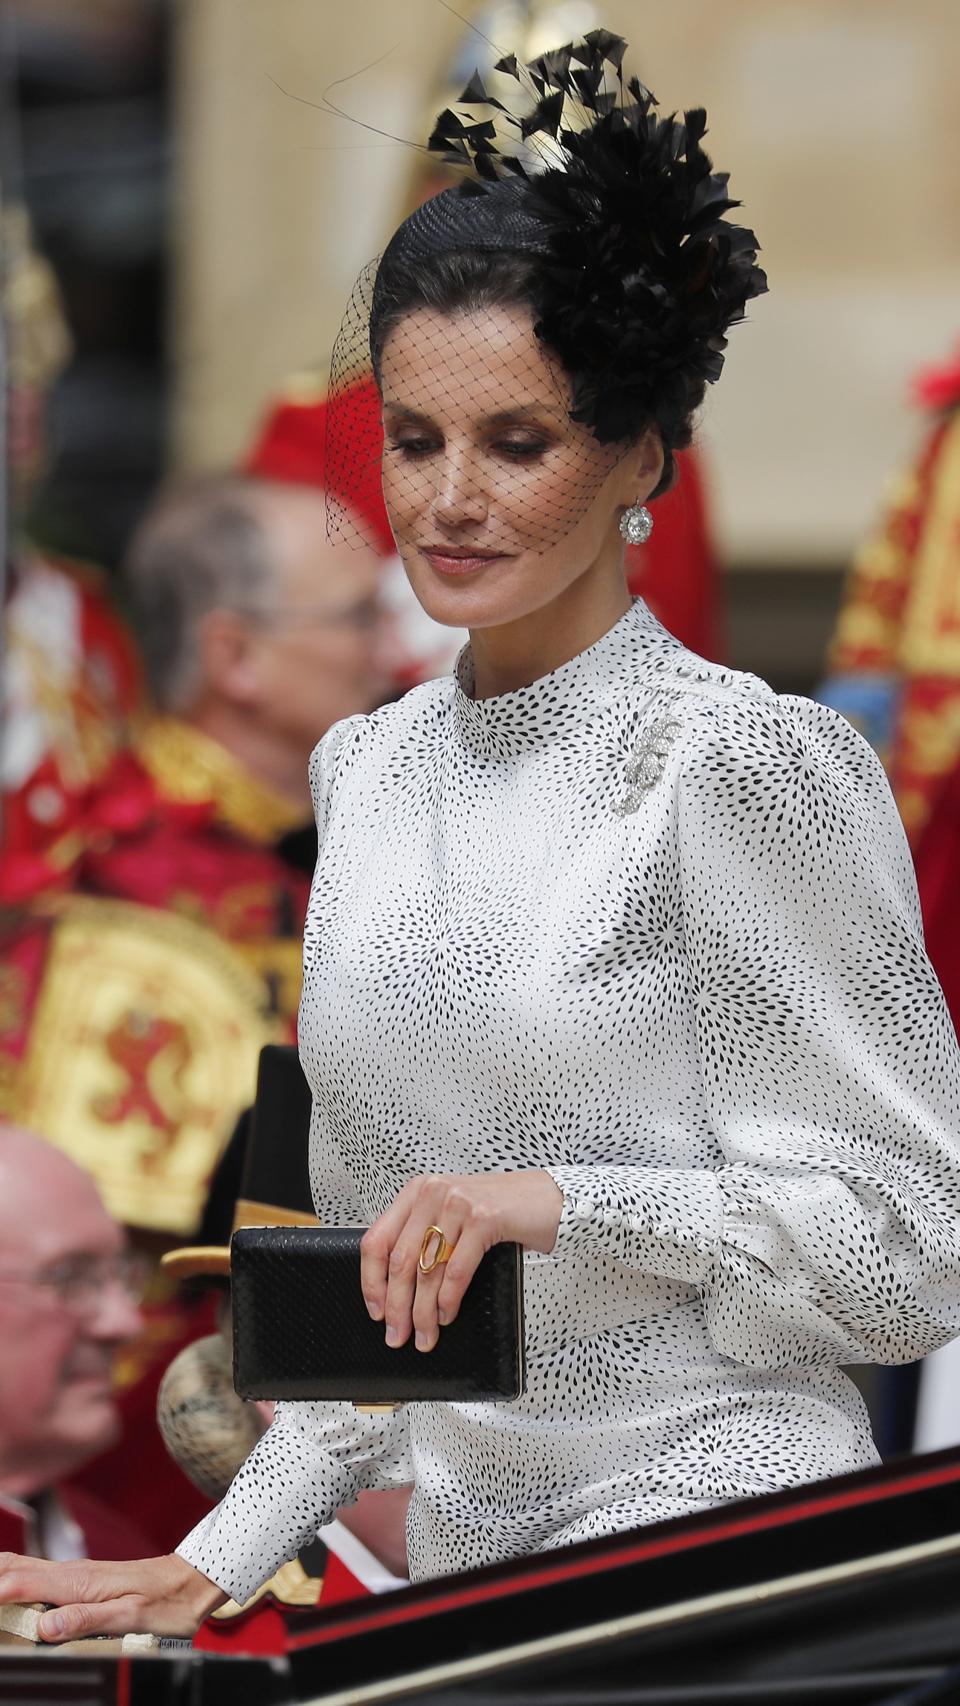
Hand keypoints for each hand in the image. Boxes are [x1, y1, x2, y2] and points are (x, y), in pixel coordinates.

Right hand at [0, 1551, 225, 1642]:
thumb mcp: (130, 1617)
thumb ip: (86, 1620)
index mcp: (76, 1584)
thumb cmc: (165, 1603)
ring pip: (20, 1568)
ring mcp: (72, 1576)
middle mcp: (69, 1575)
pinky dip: (10, 1580)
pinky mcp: (78, 1581)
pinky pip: (34, 1577)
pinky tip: (4, 1589)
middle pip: (11, 1569)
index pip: (17, 1585)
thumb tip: (45, 1628)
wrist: (191, 1582)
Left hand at [360, 1171, 562, 1353]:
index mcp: (417, 1191)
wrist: (548, 1200)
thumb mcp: (452, 1216)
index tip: (376, 1310)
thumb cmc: (501, 1210)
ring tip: (424, 1335)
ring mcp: (458, 1203)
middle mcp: (433, 1193)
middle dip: (396, 1306)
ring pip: (427, 1270)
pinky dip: (448, 1300)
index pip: (376, 1240)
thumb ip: (423, 1237)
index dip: (371, 1281)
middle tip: (397, 1334)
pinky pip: (457, 1271)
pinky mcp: (484, 1218)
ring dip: (423, 1312)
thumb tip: (394, 1289)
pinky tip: (447, 1315)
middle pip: (400, 1260)